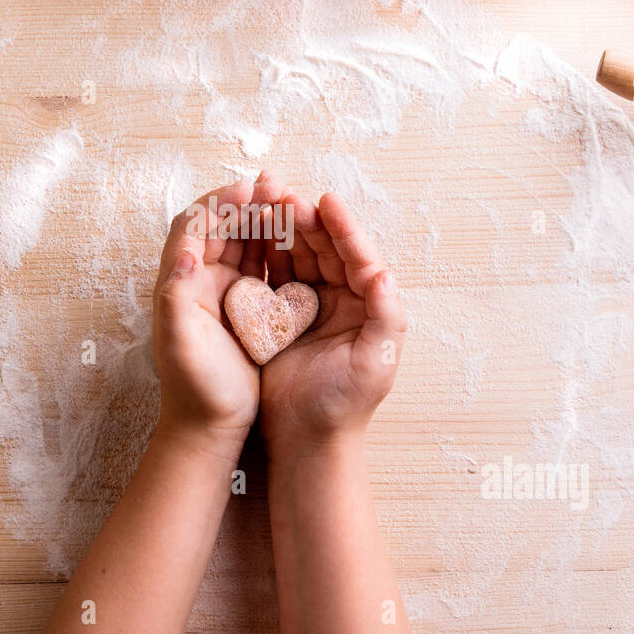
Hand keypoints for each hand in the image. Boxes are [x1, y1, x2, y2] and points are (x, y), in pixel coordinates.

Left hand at [153, 175, 285, 451]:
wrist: (210, 426)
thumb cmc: (195, 388)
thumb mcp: (182, 343)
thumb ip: (178, 296)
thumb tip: (184, 251)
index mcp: (181, 283)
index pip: (194, 228)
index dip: (218, 205)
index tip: (247, 190)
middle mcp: (199, 281)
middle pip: (221, 227)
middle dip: (245, 204)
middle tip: (274, 186)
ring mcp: (224, 292)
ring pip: (243, 242)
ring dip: (263, 221)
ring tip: (290, 204)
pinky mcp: (248, 306)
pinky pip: (263, 265)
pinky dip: (278, 248)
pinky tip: (300, 240)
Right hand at [259, 191, 406, 460]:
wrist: (307, 439)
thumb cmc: (346, 403)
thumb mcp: (376, 360)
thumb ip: (385, 315)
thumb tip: (384, 273)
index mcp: (367, 304)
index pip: (357, 256)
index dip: (342, 227)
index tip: (325, 200)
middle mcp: (341, 299)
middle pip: (324, 248)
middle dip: (306, 220)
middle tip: (284, 194)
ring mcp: (309, 305)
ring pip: (297, 256)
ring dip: (282, 230)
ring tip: (264, 204)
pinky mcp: (280, 317)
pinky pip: (273, 276)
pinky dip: (263, 254)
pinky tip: (248, 236)